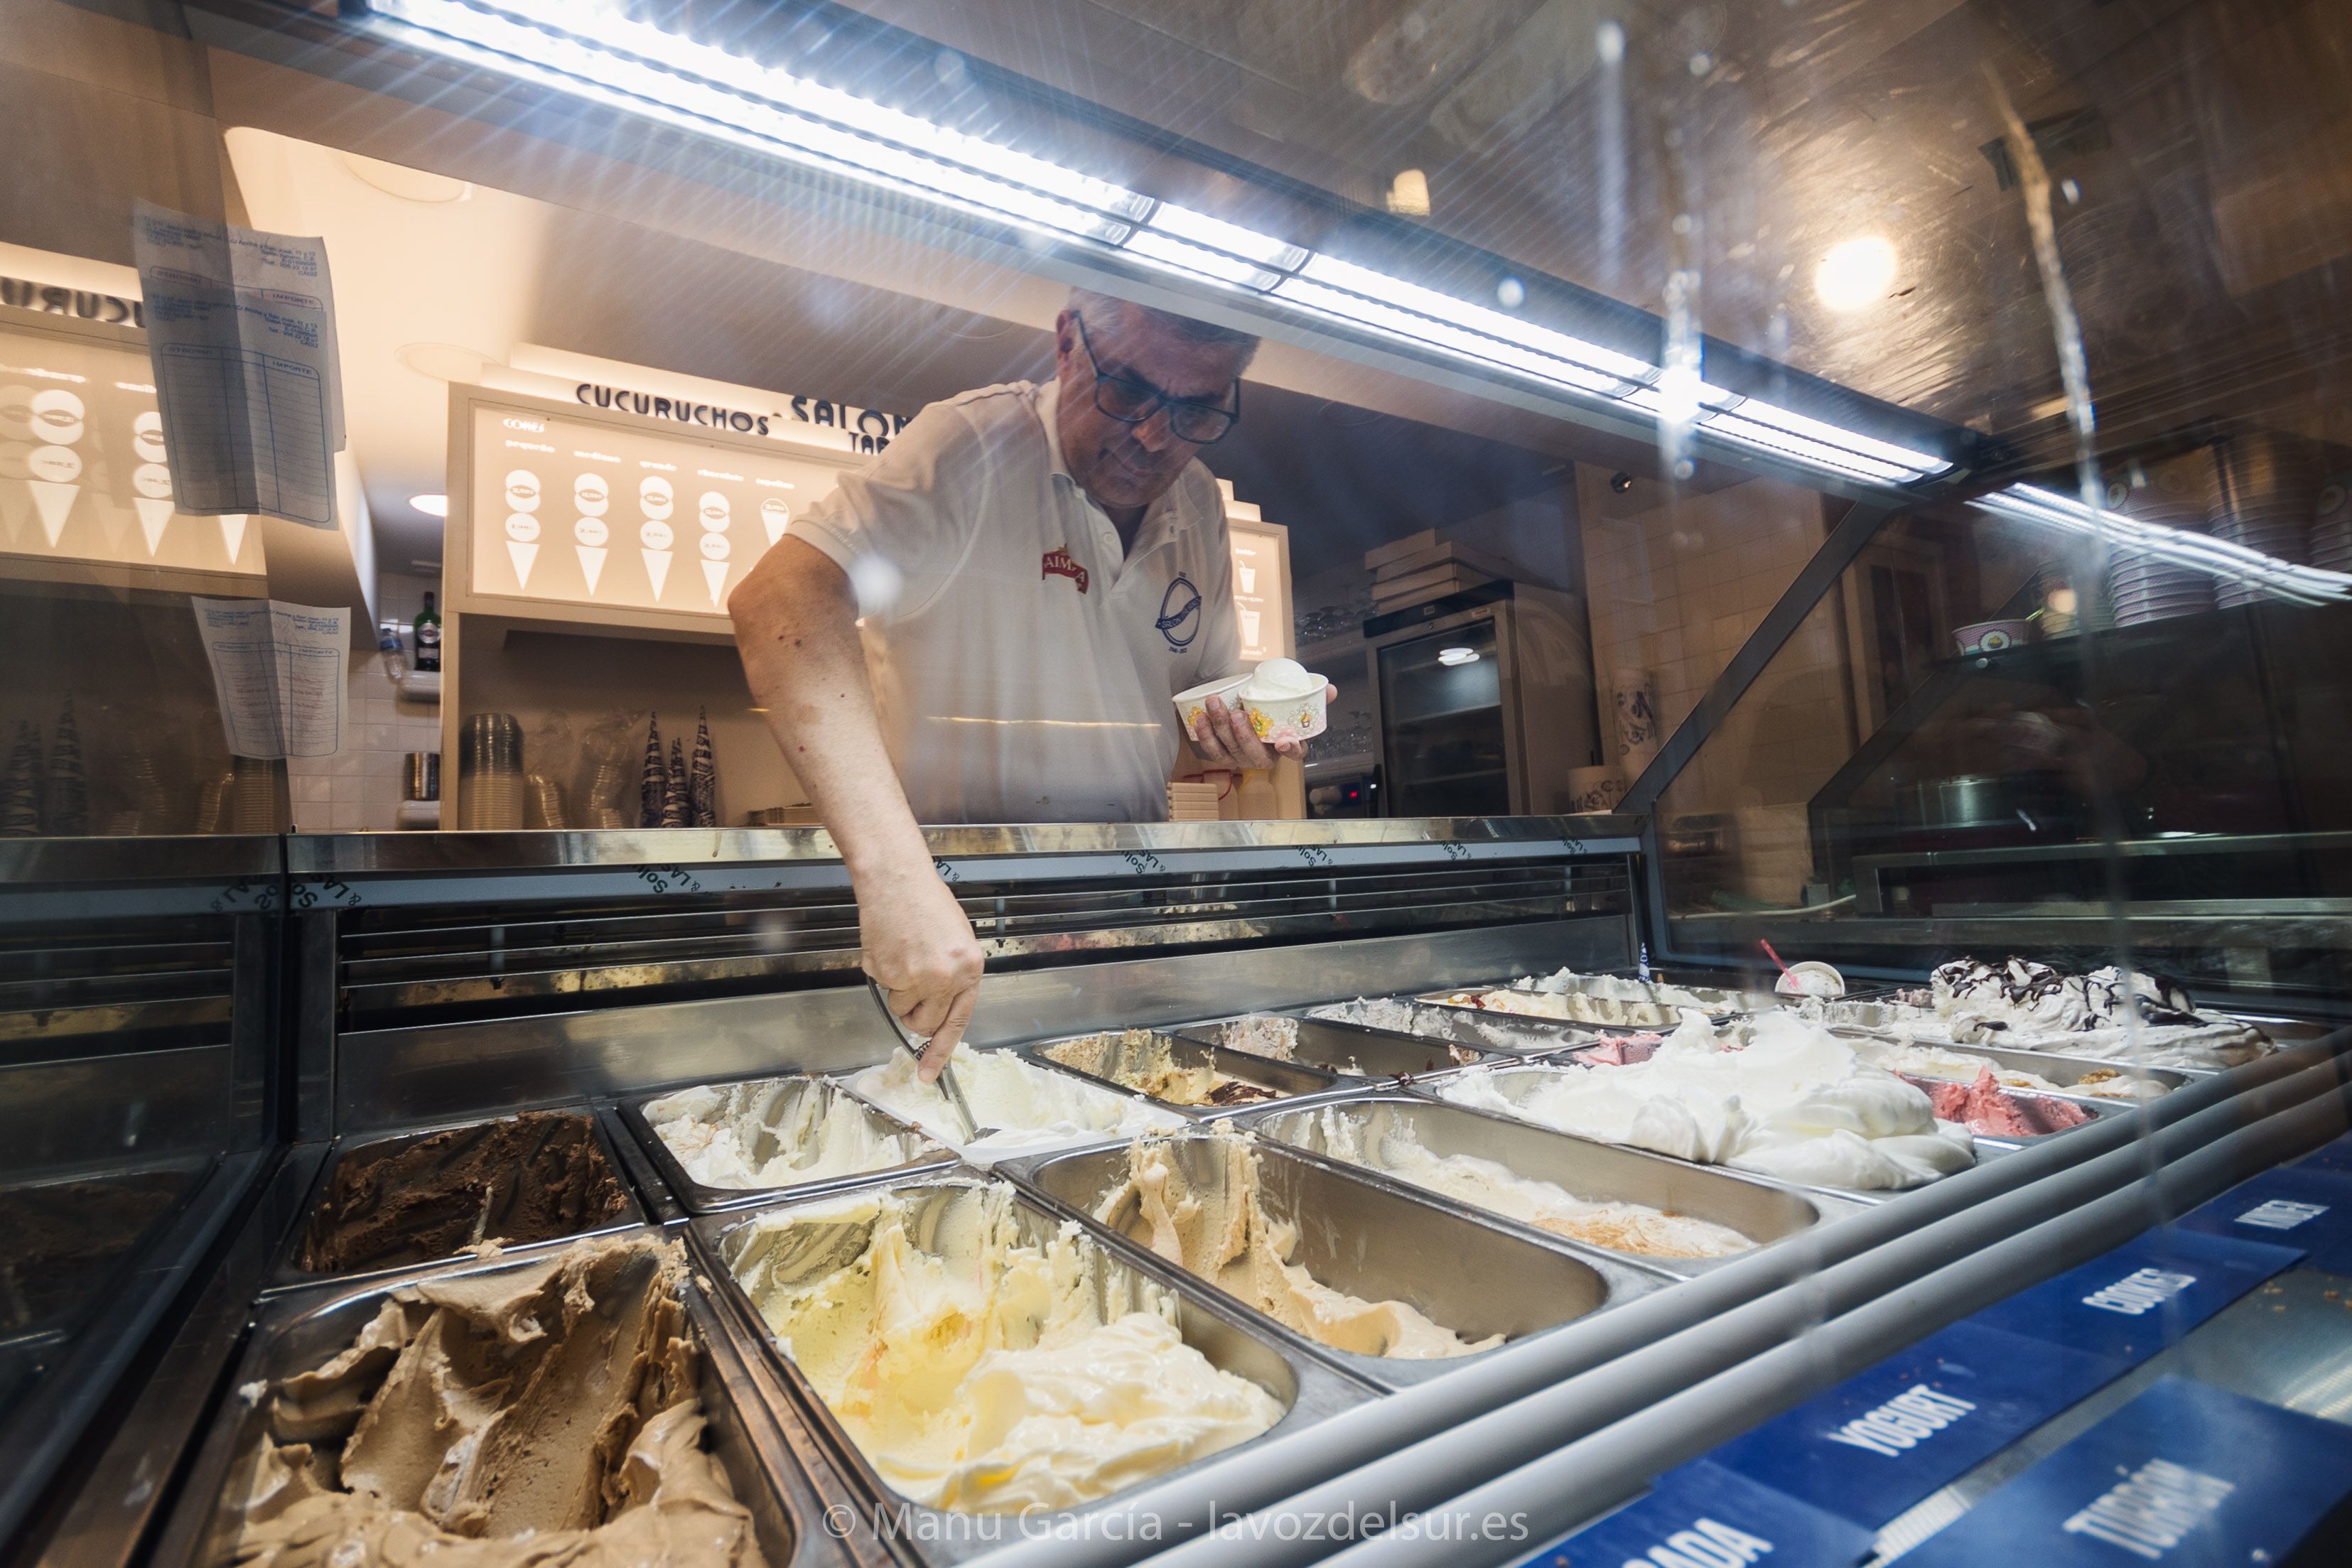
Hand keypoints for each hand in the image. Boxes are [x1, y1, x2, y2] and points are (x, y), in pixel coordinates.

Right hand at [857, 855, 983, 1080]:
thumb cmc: (926, 902)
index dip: (941, 1050)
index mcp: (969, 968)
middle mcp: (944, 977)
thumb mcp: (957, 939)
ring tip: (902, 956)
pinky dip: (882, 972)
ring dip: (898, 991)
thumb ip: (954, 976)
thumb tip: (940, 1006)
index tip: (929, 1073)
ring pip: (900, 1008)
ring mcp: (914, 977)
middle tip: (910, 990)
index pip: (957, 1021)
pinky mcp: (886, 972)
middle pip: (925, 1023)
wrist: (897, 880)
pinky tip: (889, 946)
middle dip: (915, 1016)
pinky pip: (882, 988)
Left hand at [1188, 685, 1337, 766]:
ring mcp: (1243, 759)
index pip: (1294, 753)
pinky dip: (1205, 735)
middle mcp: (1264, 757)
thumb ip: (1311, 696)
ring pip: (1231, 749)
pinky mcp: (1225, 755)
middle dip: (1244, 735)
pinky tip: (1200, 718)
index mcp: (1287, 746)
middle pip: (1254, 752)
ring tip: (1215, 704)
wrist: (1251, 710)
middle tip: (1238, 714)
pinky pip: (1214, 750)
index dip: (1290, 749)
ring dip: (1220, 728)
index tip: (1285, 740)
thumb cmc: (1274, 709)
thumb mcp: (1293, 702)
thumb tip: (1331, 689)